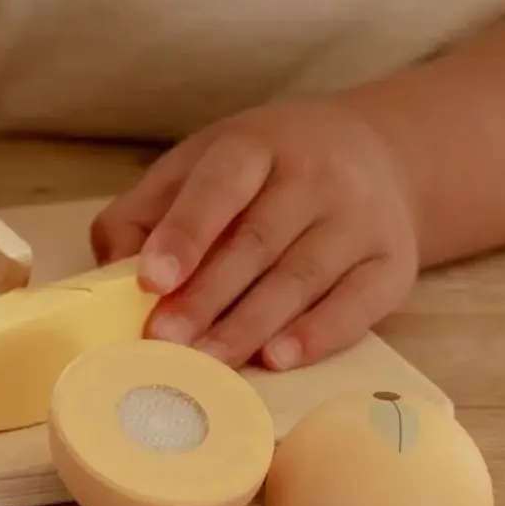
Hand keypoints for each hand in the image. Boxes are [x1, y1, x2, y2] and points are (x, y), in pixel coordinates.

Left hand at [89, 98, 420, 370]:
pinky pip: (356, 305)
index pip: (221, 184)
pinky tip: (277, 359)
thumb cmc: (268, 171)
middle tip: (163, 340)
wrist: (382, 158)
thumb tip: (111, 270)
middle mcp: (316, 174)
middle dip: (207, 296)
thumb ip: (150, 210)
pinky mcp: (393, 263)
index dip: (186, 232)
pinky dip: (316, 335)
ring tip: (206, 362)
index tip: (151, 279)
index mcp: (259, 143)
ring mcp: (361, 219)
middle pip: (258, 241)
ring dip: (250, 326)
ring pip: (301, 278)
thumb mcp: (205, 165)